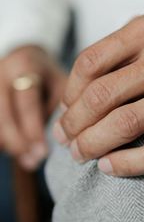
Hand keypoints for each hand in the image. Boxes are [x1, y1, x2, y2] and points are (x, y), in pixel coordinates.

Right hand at [0, 46, 66, 169]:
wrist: (26, 61)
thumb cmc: (49, 77)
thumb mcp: (61, 84)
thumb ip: (59, 107)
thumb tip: (59, 141)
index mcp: (25, 65)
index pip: (26, 101)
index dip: (33, 129)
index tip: (43, 153)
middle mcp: (1, 71)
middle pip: (3, 113)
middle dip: (18, 141)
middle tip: (35, 161)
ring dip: (9, 144)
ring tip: (29, 160)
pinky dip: (2, 139)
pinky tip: (18, 150)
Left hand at [54, 8, 143, 175]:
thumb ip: (116, 55)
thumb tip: (71, 98)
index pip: (91, 62)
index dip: (69, 93)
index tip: (65, 111)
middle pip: (102, 94)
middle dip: (74, 123)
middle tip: (64, 139)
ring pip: (126, 123)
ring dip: (92, 145)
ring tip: (80, 154)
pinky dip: (127, 164)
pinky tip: (108, 167)